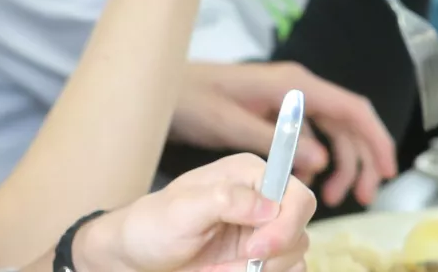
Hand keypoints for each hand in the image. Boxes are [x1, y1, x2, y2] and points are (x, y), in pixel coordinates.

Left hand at [75, 153, 314, 271]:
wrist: (138, 256)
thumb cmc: (153, 225)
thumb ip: (224, 200)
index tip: (255, 251)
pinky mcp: (260, 259)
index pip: (298, 196)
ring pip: (294, 259)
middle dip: (267, 259)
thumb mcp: (181, 210)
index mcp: (250, 175)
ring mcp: (264, 231)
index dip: (286, 226)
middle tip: (225, 270)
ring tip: (215, 271)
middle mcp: (264, 200)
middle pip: (299, 233)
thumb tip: (268, 205)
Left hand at [170, 62, 397, 206]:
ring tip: (333, 198)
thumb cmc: (188, 99)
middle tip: (364, 196)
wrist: (160, 89)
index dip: (376, 139)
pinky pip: (307, 139)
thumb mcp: (227, 123)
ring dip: (337, 165)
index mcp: (292, 85)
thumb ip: (273, 141)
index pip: (351, 109)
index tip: (389, 170)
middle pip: (347, 125)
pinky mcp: (273, 115)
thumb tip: (320, 160)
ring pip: (329, 134)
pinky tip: (304, 185)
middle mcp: (295, 90)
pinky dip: (312, 162)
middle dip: (360, 161)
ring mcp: (286, 102)